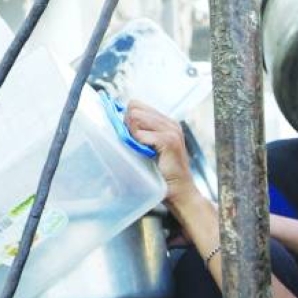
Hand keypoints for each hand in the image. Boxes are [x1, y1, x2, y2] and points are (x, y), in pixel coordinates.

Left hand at [124, 100, 196, 214]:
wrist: (180, 192)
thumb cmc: (163, 174)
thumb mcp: (150, 148)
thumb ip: (140, 134)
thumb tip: (117, 124)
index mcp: (166, 122)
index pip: (136, 105)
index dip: (128, 119)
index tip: (131, 137)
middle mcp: (170, 123)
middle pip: (133, 107)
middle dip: (128, 125)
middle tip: (136, 145)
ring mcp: (171, 130)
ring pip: (135, 117)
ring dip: (133, 134)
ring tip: (143, 150)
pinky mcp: (169, 140)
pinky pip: (140, 134)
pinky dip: (138, 144)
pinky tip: (148, 155)